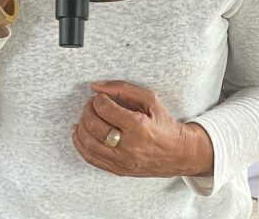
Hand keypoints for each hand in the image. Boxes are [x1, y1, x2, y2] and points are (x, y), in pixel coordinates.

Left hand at [71, 80, 213, 177]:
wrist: (179, 153)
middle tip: (91, 105)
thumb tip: (96, 86)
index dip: (98, 100)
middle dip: (87, 111)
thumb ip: (122, 88)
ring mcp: (122, 161)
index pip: (105, 109)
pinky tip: (79, 133)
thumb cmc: (164, 124)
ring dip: (81, 127)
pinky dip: (80, 144)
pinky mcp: (118, 170)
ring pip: (88, 144)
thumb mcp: (149, 99)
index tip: (100, 97)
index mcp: (138, 126)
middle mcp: (129, 146)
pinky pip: (91, 159)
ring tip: (85, 117)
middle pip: (94, 127)